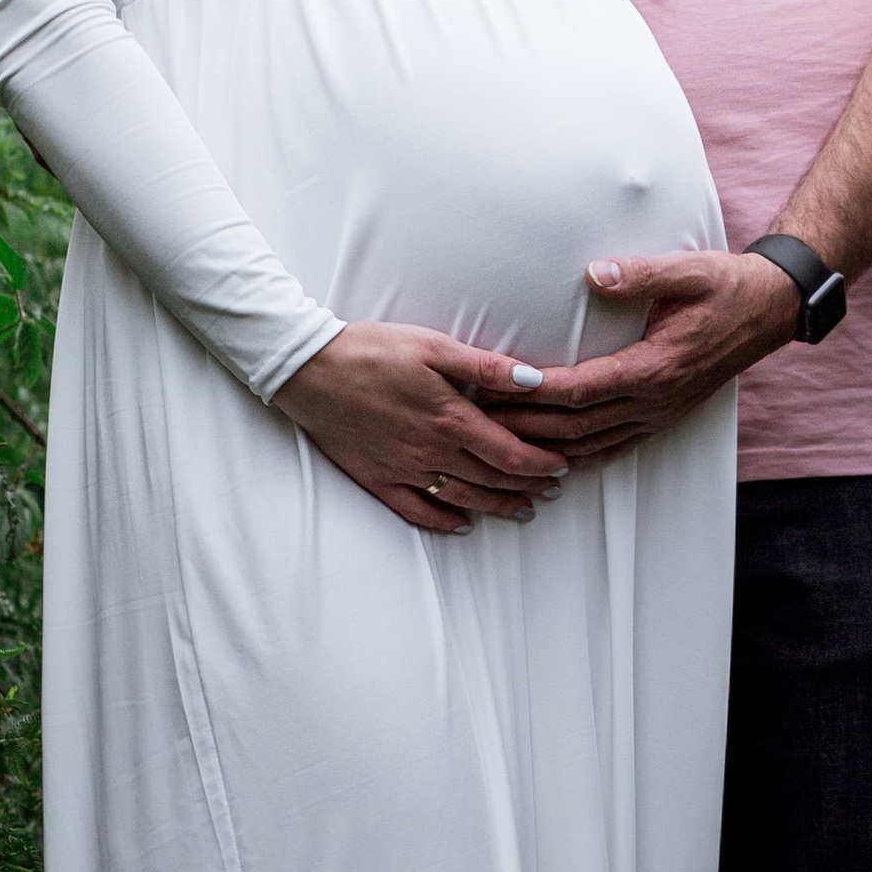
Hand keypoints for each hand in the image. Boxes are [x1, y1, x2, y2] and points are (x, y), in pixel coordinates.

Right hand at [274, 321, 570, 534]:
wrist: (309, 369)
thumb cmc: (372, 350)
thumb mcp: (434, 346)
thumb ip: (487, 367)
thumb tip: (536, 382)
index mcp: (450, 419)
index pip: (510, 453)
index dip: (541, 464)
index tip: (563, 466)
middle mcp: (431, 453)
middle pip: (492, 481)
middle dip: (528, 487)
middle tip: (553, 490)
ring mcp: (403, 470)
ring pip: (462, 500)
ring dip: (497, 507)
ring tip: (522, 510)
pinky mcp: (376, 479)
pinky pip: (416, 511)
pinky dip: (444, 522)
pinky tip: (462, 525)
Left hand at [485, 251, 801, 465]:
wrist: (767, 311)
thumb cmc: (724, 287)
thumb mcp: (687, 271)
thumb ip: (640, 273)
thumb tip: (594, 273)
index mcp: (655, 366)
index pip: (582, 390)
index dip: (537, 392)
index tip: (498, 386)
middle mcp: (654, 400)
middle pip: (576, 427)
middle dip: (524, 425)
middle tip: (478, 417)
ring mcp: (658, 414)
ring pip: (590, 445)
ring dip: (543, 446)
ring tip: (499, 439)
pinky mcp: (661, 416)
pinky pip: (611, 447)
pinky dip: (576, 456)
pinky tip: (548, 456)